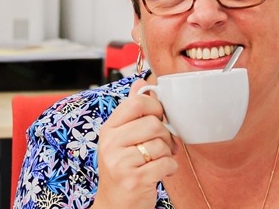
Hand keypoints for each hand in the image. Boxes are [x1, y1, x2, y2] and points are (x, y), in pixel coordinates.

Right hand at [92, 83, 178, 208]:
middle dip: (166, 135)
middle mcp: (111, 144)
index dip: (155, 108)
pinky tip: (161, 172)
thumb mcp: (121, 139)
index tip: (158, 119)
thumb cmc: (122, 169)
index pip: (135, 103)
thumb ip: (132, 111)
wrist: (115, 205)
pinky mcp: (135, 180)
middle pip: (153, 124)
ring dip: (168, 154)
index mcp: (108, 130)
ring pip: (161, 144)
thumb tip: (142, 83)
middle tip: (164, 146)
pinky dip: (170, 168)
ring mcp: (121, 163)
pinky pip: (166, 163)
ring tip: (159, 161)